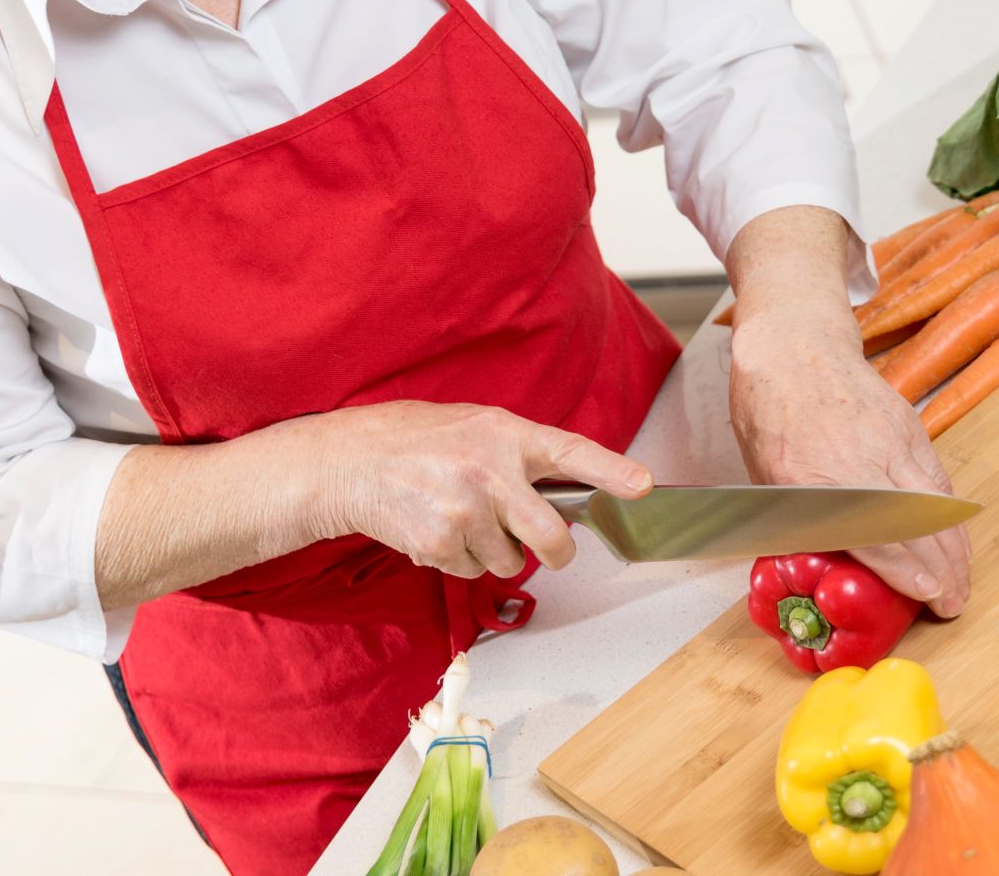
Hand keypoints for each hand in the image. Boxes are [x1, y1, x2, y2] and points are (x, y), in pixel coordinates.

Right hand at [299, 401, 652, 578]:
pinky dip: (459, 559)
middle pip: (550, 536)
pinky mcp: (439, 543)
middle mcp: (490, 472)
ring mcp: (465, 511)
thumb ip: (522, 456)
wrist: (354, 462)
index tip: (644, 485)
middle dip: (555, 551)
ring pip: (509, 560)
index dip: (612, 471)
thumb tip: (569, 494)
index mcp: (507, 435)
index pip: (571, 453)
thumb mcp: (478, 427)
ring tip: (462, 517)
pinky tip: (438, 529)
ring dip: (493, 551)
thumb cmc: (421, 441)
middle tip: (546, 547)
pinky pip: (472, 571)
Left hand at [729, 318, 972, 617]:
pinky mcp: (908, 426)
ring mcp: (889, 438)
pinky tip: (956, 539)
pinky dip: (951, 515)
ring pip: (934, 502)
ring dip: (954, 548)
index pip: (868, 528)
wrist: (794, 346)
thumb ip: (797, 519)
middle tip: (952, 603)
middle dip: (941, 569)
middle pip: (913, 520)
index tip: (926, 593)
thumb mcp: (763, 473)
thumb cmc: (768, 411)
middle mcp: (856, 456)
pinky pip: (937, 478)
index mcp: (808, 473)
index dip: (902, 567)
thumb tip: (824, 567)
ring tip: (961, 583)